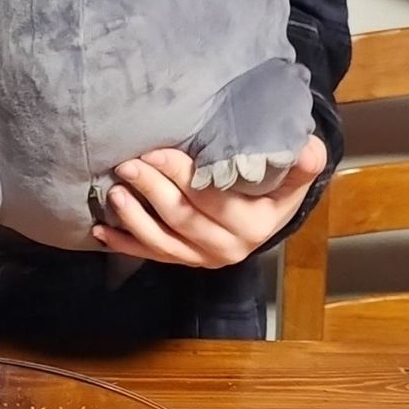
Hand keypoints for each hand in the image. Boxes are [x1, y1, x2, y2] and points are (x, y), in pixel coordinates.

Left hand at [93, 137, 328, 268]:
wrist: (270, 212)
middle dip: (150, 190)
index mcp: (254, 225)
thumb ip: (301, 161)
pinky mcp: (184, 260)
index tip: (157, 151)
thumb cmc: (277, 184)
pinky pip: (151, 255)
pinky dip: (124, 244)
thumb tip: (306, 148)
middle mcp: (227, 248)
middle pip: (181, 218)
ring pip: (161, 241)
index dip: (181, 175)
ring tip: (113, 191)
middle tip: (127, 164)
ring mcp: (202, 258)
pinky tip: (102, 230)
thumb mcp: (296, 173)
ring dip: (133, 218)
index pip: (211, 199)